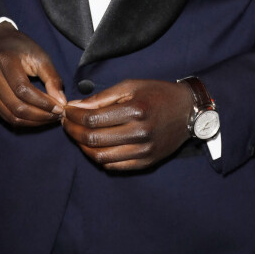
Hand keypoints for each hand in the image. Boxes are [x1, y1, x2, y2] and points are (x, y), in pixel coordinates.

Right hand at [0, 22, 66, 126]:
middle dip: (39, 115)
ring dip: (32, 122)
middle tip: (56, 115)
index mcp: (5, 60)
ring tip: (49, 118)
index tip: (59, 107)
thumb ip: (51, 77)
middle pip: (16, 106)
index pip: (23, 89)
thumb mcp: (40, 55)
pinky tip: (36, 118)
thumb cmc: (20, 47)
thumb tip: (61, 101)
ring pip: (10, 115)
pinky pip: (5, 116)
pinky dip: (23, 121)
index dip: (42, 102)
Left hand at [62, 79, 192, 170]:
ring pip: (101, 157)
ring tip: (77, 135)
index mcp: (135, 110)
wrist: (188, 111)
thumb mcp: (130, 86)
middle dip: (73, 131)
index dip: (73, 116)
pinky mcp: (146, 162)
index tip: (66, 111)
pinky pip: (114, 166)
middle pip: (93, 139)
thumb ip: (102, 98)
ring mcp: (143, 150)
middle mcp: (139, 133)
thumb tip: (75, 106)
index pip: (92, 119)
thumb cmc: (157, 93)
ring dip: (83, 147)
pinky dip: (99, 158)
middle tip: (66, 123)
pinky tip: (94, 146)